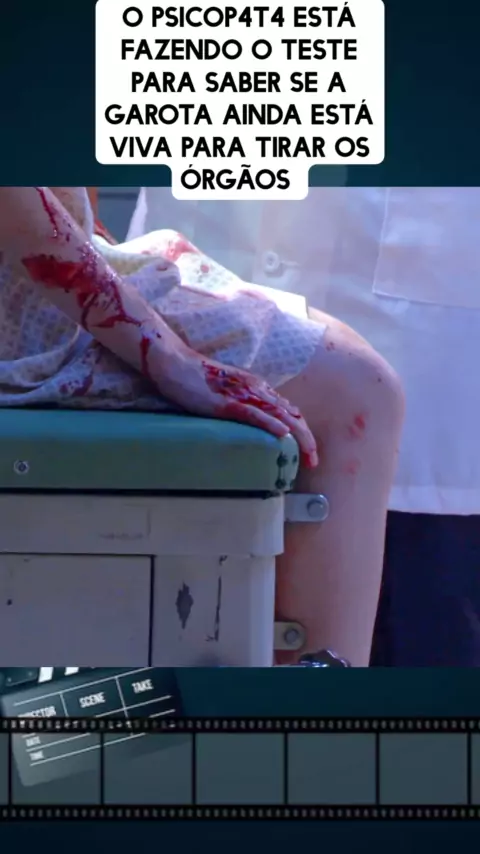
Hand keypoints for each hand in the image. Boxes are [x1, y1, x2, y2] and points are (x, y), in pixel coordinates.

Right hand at [155, 349, 317, 468]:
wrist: (174, 363)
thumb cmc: (196, 380)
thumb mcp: (226, 393)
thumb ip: (241, 406)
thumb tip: (253, 426)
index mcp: (257, 388)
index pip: (288, 412)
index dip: (302, 432)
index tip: (307, 453)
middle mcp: (256, 389)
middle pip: (291, 416)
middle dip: (307, 440)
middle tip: (314, 462)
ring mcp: (242, 395)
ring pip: (279, 416)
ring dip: (298, 437)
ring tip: (309, 455)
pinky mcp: (226, 402)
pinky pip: (253, 414)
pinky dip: (270, 425)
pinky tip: (283, 435)